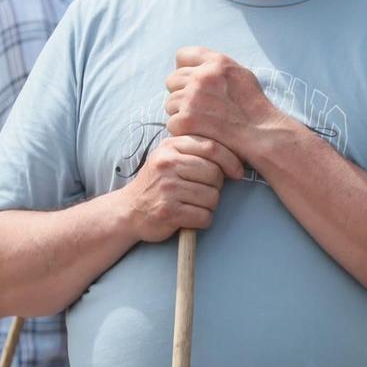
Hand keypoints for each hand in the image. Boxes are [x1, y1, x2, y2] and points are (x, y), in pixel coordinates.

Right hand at [124, 134, 243, 242]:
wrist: (129, 211)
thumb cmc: (157, 183)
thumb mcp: (169, 156)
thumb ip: (195, 149)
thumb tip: (235, 154)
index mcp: (170, 147)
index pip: (212, 147)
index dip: (231, 160)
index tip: (237, 172)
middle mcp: (167, 165)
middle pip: (215, 174)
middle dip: (216, 186)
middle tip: (202, 191)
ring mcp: (167, 188)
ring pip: (212, 197)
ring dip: (209, 205)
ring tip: (192, 204)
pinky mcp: (169, 212)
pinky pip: (204, 216)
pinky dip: (202, 220)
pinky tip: (189, 217)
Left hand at [164, 47, 285, 161]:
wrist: (264, 136)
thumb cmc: (255, 109)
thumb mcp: (242, 75)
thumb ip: (218, 68)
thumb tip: (196, 67)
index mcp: (217, 63)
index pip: (183, 56)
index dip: (185, 70)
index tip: (192, 84)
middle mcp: (203, 77)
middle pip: (172, 81)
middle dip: (182, 95)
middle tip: (199, 110)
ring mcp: (193, 98)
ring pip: (170, 103)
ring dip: (181, 114)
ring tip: (202, 124)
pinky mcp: (187, 119)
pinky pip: (172, 123)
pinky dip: (183, 132)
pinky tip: (200, 134)